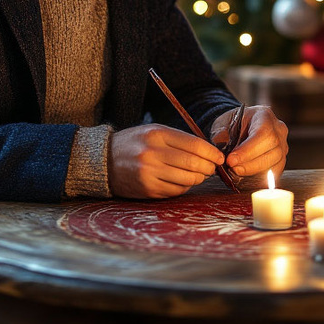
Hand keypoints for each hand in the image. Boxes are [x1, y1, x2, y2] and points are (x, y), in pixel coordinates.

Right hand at [107, 124, 224, 198]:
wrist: (103, 161)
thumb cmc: (135, 144)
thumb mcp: (154, 132)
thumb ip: (180, 139)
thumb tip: (209, 153)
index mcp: (157, 134)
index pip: (195, 144)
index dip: (212, 153)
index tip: (219, 158)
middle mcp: (153, 153)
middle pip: (193, 164)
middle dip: (209, 168)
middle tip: (212, 168)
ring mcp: (149, 173)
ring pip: (187, 180)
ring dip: (198, 178)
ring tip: (198, 175)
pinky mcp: (148, 189)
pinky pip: (176, 191)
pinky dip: (184, 187)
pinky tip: (182, 181)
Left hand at [213, 105, 287, 177]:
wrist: (237, 127)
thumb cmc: (231, 124)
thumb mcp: (222, 125)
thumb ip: (223, 139)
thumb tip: (222, 157)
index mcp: (264, 115)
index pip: (263, 134)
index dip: (248, 150)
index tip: (231, 160)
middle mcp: (278, 129)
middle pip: (273, 150)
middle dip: (251, 163)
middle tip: (232, 168)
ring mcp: (283, 144)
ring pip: (276, 162)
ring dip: (255, 171)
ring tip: (236, 172)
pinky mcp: (281, 158)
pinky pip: (276, 171)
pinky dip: (261, 177)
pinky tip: (246, 176)